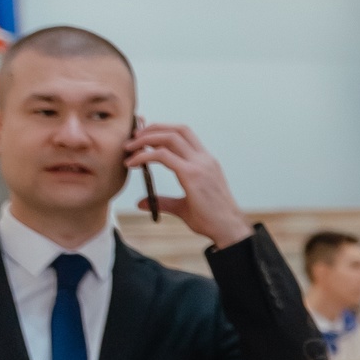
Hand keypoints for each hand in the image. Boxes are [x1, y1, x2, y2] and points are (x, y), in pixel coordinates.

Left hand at [125, 122, 250, 247]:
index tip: (144, 138)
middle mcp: (204, 159)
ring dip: (146, 138)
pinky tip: (133, 163)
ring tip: (130, 147)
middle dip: (152, 129)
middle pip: (177, 130)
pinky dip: (144, 155)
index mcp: (206, 162)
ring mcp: (200, 165)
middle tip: (134, 138)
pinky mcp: (192, 175)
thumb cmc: (212, 220)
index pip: (184, 135)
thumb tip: (141, 202)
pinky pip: (163, 155)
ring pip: (170, 137)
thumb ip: (163, 201)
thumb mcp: (183, 206)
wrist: (229, 230)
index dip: (162, 131)